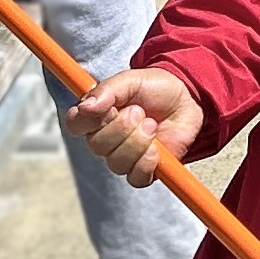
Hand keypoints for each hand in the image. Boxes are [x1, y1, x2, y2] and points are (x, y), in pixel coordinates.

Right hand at [69, 66, 205, 183]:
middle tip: (139, 111)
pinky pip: (136, 178)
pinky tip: (157, 148)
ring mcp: (123, 157)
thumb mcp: (131, 80)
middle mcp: (104, 139)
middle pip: (97, 146)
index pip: (75, 124)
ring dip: (138, 142)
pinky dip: (147, 163)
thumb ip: (107, 90)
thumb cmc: (154, 89)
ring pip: (117, 163)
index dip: (87, 120)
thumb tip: (86, 106)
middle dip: (122, 127)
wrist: (185, 100)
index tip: (107, 108)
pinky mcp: (143, 171)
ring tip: (151, 124)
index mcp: (95, 115)